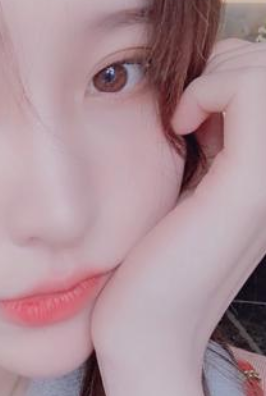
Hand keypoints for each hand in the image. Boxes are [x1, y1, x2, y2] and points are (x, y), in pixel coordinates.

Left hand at [90, 38, 265, 374]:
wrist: (142, 327)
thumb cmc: (148, 259)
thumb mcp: (185, 188)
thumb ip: (205, 144)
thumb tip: (194, 96)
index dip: (229, 73)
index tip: (186, 106)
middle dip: (225, 67)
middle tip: (185, 107)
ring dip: (219, 75)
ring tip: (183, 115)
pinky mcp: (252, 186)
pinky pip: (252, 93)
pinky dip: (211, 89)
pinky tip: (180, 122)